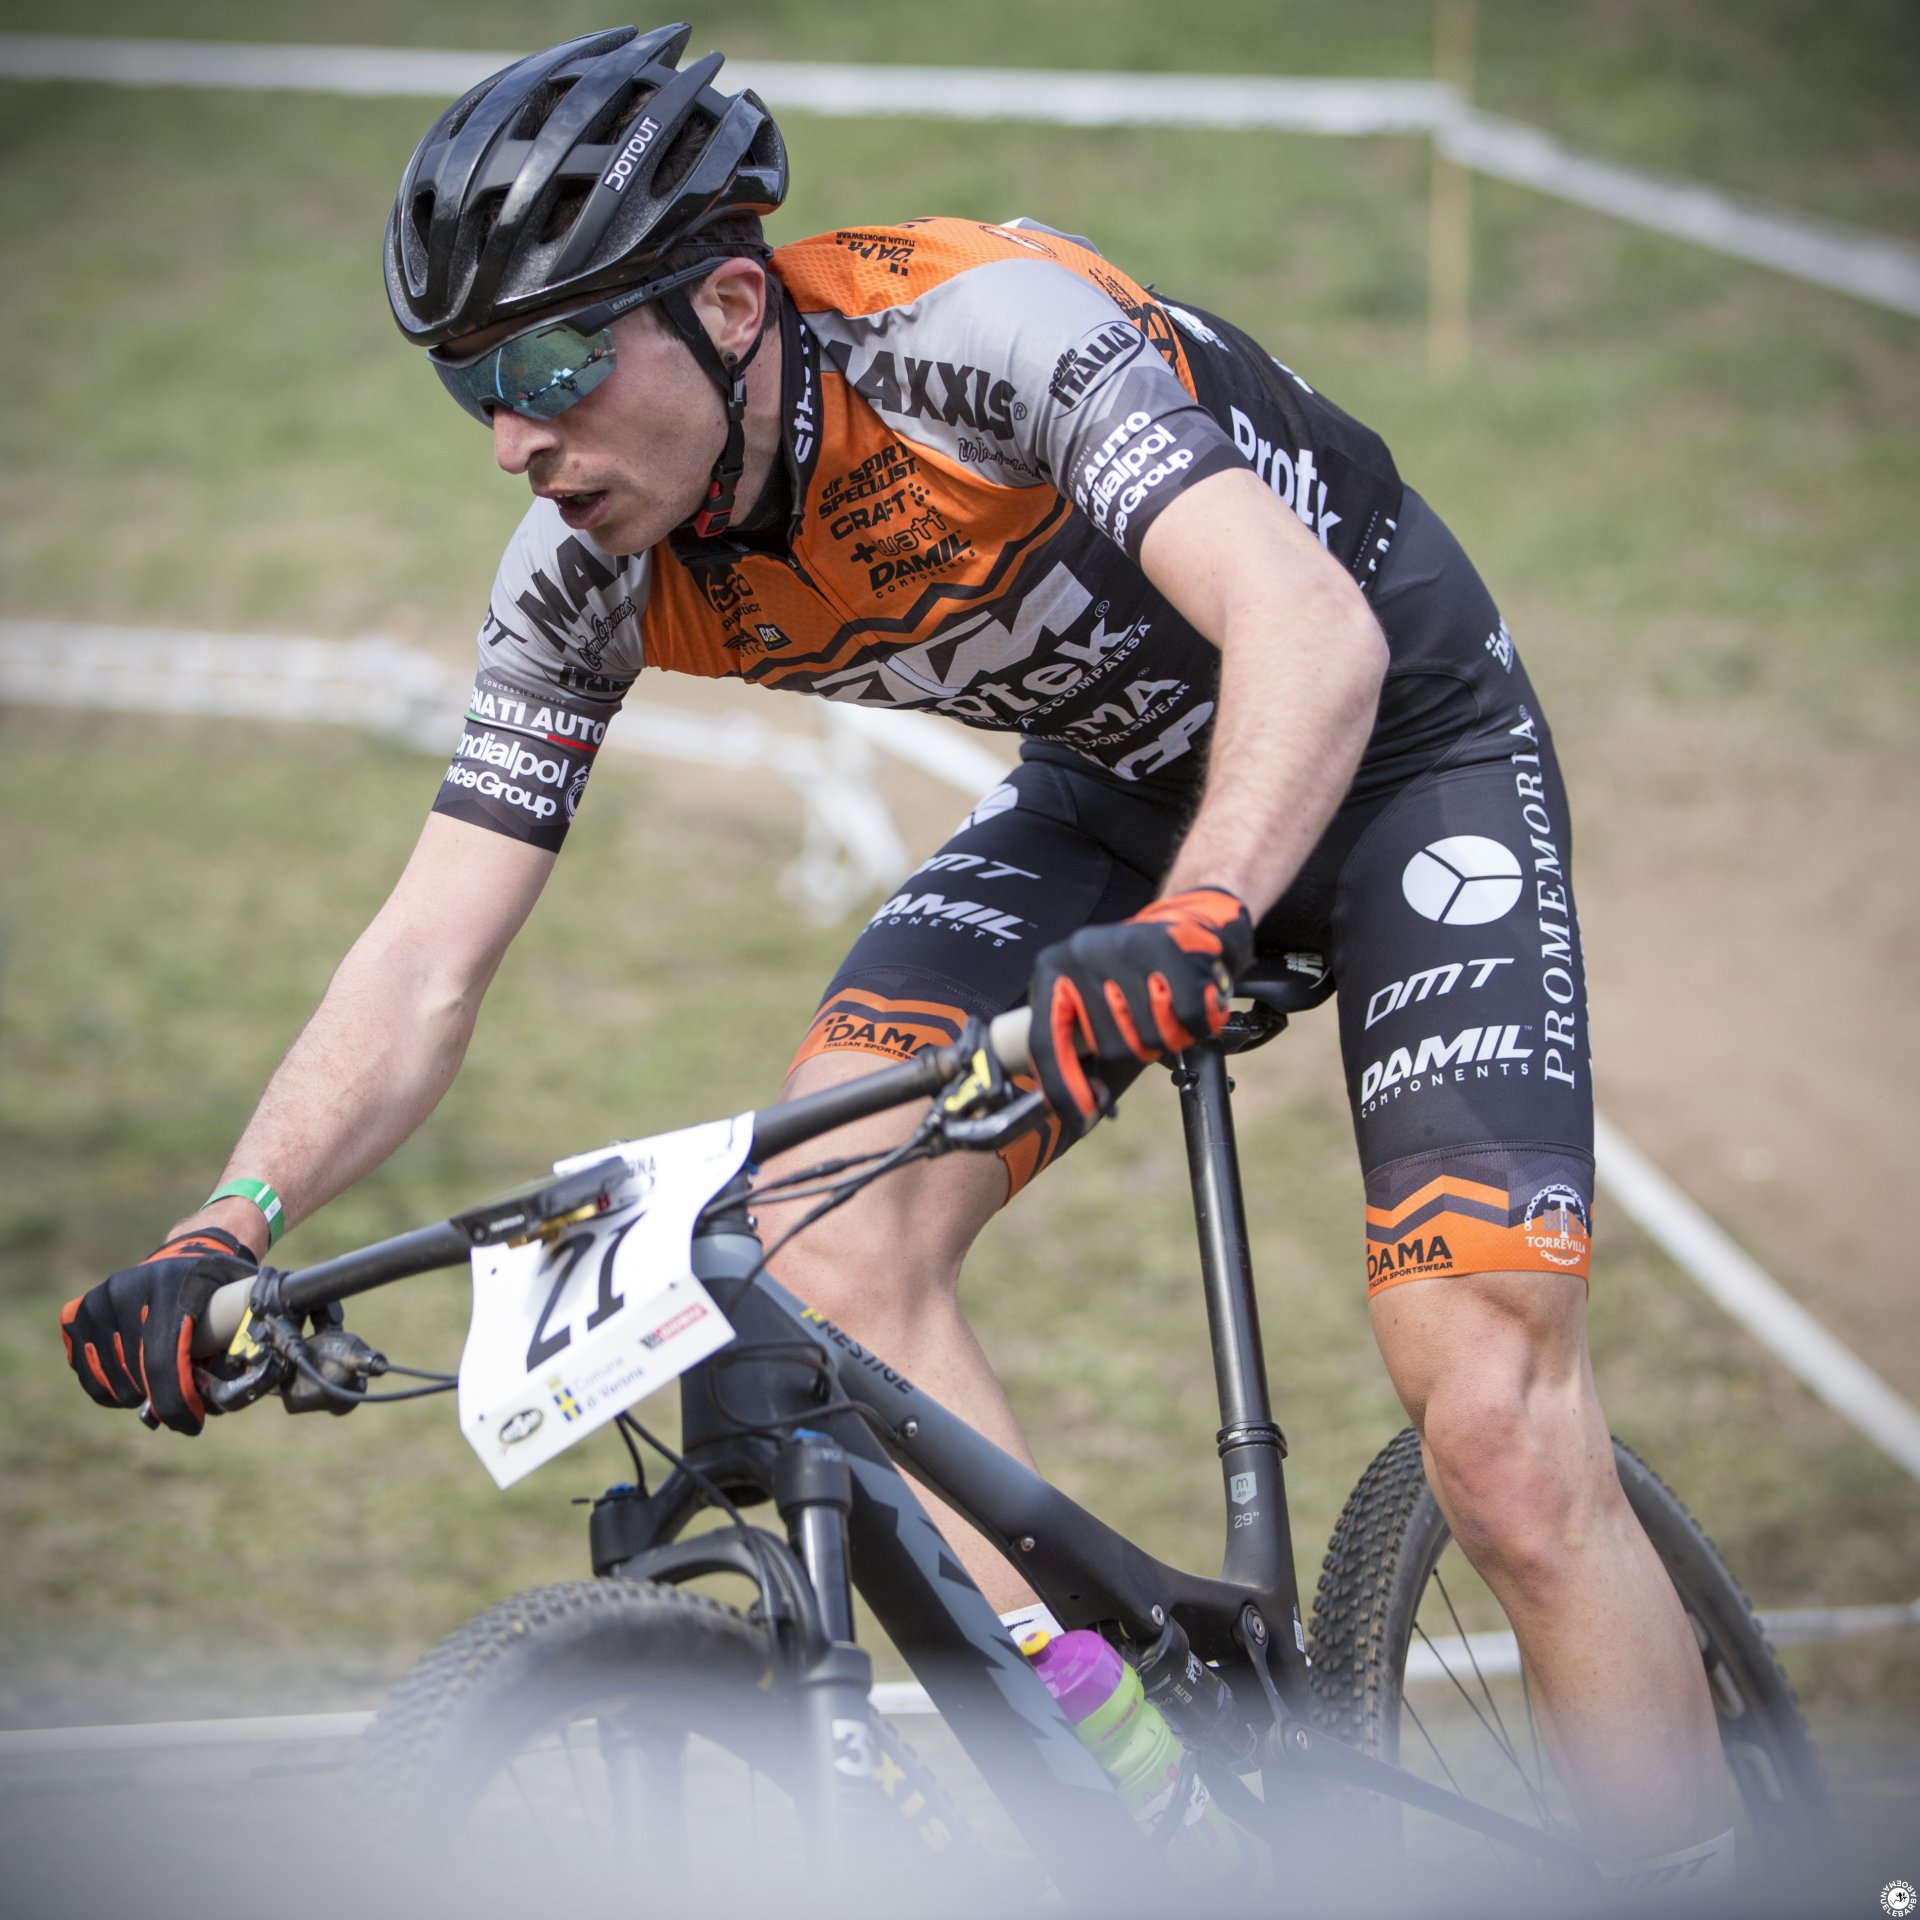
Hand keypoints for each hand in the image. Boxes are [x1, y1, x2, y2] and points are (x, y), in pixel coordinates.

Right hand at [60, 1227, 256, 1433]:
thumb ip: (242, 1334)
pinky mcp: (77, 1316)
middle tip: (183, 1409)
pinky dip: (111, 1389)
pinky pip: (89, 1373)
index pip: (165, 1359)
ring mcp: (98, 1302)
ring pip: (112, 1379)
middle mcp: (127, 1289)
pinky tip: (135, 1381)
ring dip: (139, 1395)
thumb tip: (250, 1384)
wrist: (183, 1256)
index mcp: (172, 1285)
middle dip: (163, 1401)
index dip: (177, 1400)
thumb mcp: (240, 1295)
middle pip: (138, 1374)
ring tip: (162, 1387)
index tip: (192, 1424)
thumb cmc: (218, 1286)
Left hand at [1029, 887, 1254, 1136]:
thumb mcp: (1092, 1007)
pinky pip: (1187, 1015)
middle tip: (1148, 1027)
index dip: (1064, 1088)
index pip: (1047, 1041)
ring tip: (1168, 1009)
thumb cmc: (1131, 978)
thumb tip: (1089, 1109)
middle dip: (1137, 1051)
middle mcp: (1080, 953)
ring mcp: (1123, 945)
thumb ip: (1082, 1055)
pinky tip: (1192, 1003)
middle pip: (1110, 1048)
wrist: (1183, 924)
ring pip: (1149, 1035)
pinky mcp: (1167, 943)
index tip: (1085, 1114)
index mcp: (1051, 971)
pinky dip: (1197, 1024)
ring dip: (1169, 1036)